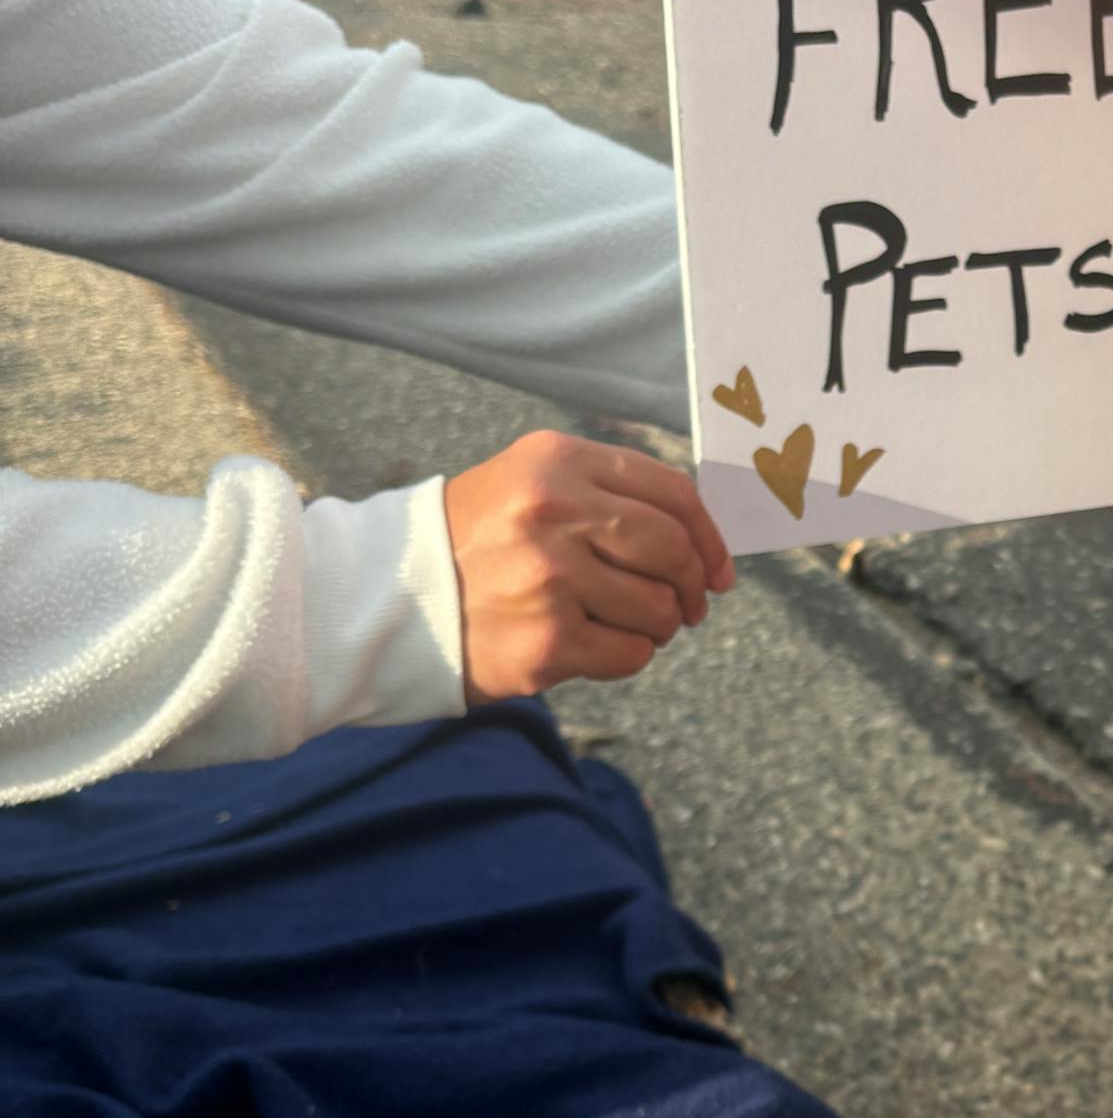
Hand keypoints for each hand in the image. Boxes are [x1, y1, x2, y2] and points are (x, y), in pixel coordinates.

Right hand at [443, 431, 733, 702]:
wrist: (389, 598)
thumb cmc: (477, 543)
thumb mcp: (532, 485)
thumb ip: (610, 496)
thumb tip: (703, 539)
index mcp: (557, 462)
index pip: (673, 493)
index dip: (709, 536)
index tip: (719, 568)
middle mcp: (554, 512)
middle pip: (673, 551)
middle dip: (692, 586)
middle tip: (686, 608)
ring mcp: (550, 577)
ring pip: (658, 608)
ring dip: (657, 626)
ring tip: (624, 625)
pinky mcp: (547, 640)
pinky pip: (630, 654)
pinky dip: (627, 655)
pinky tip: (592, 645)